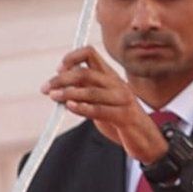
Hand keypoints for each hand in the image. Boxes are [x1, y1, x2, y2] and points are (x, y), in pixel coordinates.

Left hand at [43, 45, 170, 164]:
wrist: (146, 138)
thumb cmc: (120, 118)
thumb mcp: (101, 100)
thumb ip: (84, 91)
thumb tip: (59, 86)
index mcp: (109, 75)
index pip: (90, 53)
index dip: (72, 58)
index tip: (58, 69)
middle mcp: (116, 83)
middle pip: (85, 73)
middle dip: (62, 79)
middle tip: (46, 88)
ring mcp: (121, 99)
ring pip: (91, 91)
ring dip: (68, 93)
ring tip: (53, 96)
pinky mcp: (123, 116)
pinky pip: (100, 110)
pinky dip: (83, 108)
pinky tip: (70, 106)